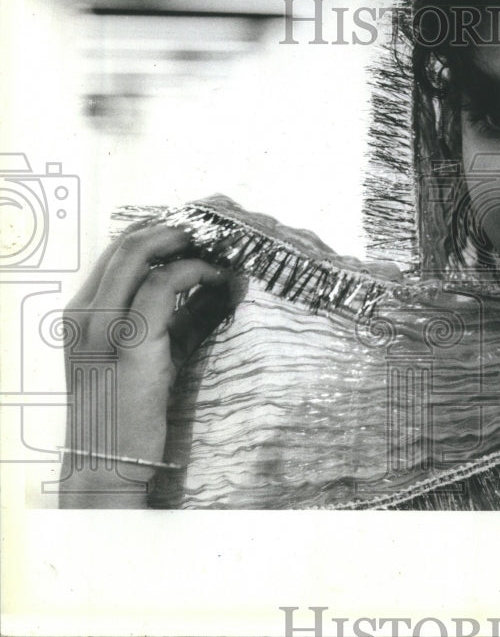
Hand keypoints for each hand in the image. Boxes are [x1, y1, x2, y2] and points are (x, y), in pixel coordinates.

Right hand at [59, 224, 232, 506]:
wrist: (108, 463)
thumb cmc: (132, 412)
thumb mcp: (155, 354)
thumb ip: (181, 317)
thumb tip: (225, 285)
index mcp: (82, 312)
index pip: (118, 250)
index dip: (160, 231)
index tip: (200, 230)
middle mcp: (84, 312)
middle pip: (127, 242)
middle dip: (175, 227)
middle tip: (216, 228)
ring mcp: (101, 325)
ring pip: (138, 253)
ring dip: (184, 241)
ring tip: (220, 245)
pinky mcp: (129, 341)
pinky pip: (162, 285)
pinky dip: (194, 272)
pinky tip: (219, 279)